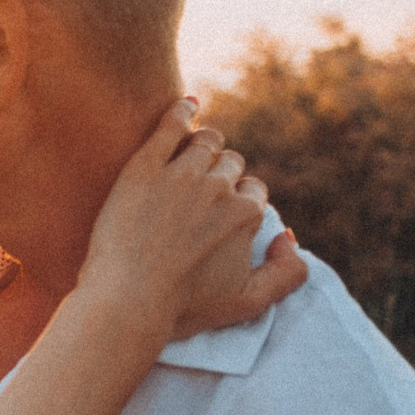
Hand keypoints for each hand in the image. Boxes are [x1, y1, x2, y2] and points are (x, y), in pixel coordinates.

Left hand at [82, 99, 306, 344]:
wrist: (125, 301)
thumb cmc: (182, 308)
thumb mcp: (248, 304)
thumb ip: (287, 273)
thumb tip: (289, 236)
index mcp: (246, 214)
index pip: (253, 191)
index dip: (238, 200)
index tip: (219, 210)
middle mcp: (220, 188)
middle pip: (230, 164)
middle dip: (222, 174)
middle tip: (199, 189)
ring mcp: (181, 174)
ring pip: (206, 142)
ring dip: (204, 145)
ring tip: (190, 152)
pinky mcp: (144, 166)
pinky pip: (170, 124)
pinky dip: (181, 111)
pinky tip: (184, 106)